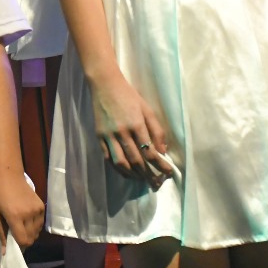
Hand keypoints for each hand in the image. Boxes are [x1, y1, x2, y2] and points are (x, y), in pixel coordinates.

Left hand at [0, 171, 43, 250]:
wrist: (8, 174)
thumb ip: (2, 232)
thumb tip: (5, 251)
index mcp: (15, 216)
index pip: (23, 240)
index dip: (19, 244)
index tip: (14, 240)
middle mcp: (28, 214)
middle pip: (31, 238)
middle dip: (24, 240)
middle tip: (17, 233)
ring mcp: (37, 209)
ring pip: (37, 232)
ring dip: (30, 233)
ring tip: (22, 225)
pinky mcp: (41, 206)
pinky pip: (41, 223)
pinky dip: (35, 225)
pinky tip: (27, 219)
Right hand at [90, 73, 172, 187]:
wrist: (104, 85)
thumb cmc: (129, 96)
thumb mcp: (147, 109)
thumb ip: (157, 130)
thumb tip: (163, 151)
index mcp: (136, 124)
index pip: (150, 152)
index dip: (160, 166)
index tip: (168, 173)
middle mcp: (122, 132)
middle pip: (136, 161)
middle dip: (148, 175)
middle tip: (156, 183)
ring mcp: (108, 135)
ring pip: (121, 163)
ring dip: (133, 174)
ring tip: (142, 179)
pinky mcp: (99, 137)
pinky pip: (108, 158)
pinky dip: (118, 169)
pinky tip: (127, 172)